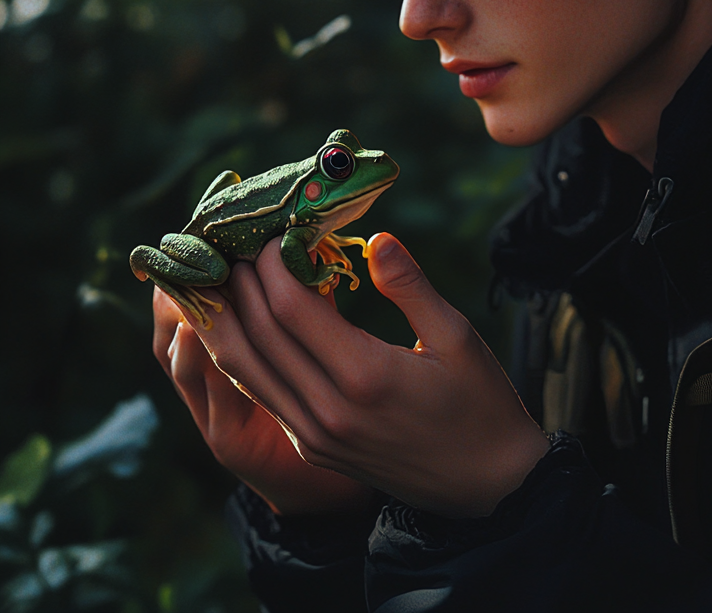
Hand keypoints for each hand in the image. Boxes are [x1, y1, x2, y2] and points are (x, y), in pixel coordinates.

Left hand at [178, 233, 550, 517]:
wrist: (486, 487)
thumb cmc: (480, 403)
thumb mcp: (458, 337)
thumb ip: (411, 287)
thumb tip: (376, 239)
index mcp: (365, 377)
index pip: (291, 310)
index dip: (271, 266)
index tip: (273, 231)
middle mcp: (328, 411)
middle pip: (256, 337)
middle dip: (239, 285)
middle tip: (234, 244)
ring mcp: (315, 435)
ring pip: (245, 370)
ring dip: (224, 321)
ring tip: (218, 279)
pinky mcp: (312, 447)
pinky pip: (263, 393)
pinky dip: (244, 353)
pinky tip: (242, 325)